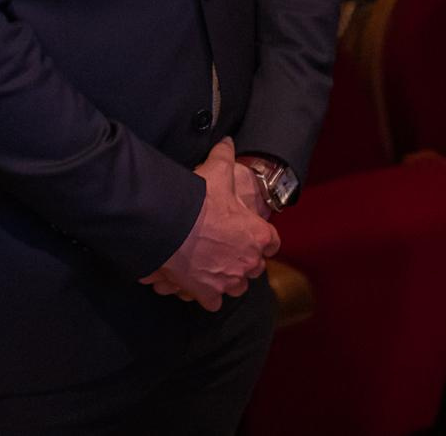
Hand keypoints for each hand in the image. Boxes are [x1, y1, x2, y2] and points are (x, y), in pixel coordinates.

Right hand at [140, 139, 279, 310]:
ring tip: (213, 267)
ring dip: (227, 279)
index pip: (272, 242)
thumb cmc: (199, 202)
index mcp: (257, 235)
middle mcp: (248, 262)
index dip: (263, 239)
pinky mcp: (208, 294)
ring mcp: (228, 281)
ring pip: (236, 287)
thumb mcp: (217, 172)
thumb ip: (225, 156)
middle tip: (226, 249)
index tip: (255, 236)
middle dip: (243, 260)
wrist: (172, 228)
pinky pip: (213, 303)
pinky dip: (206, 296)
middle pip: (254, 267)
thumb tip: (227, 141)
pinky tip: (196, 285)